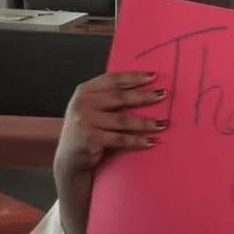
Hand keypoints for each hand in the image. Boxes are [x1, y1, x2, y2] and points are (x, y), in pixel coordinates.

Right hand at [54, 72, 168, 172]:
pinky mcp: (91, 140)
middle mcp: (83, 104)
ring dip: (146, 122)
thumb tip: (145, 87)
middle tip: (163, 95)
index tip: (153, 76)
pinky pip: (120, 139)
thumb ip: (109, 97)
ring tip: (163, 123)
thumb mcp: (92, 108)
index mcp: (85, 91)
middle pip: (120, 97)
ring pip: (123, 120)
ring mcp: (85, 122)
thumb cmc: (88, 129)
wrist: (70, 157)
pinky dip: (137, 140)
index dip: (134, 77)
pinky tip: (150, 141)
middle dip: (144, 96)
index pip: (112, 79)